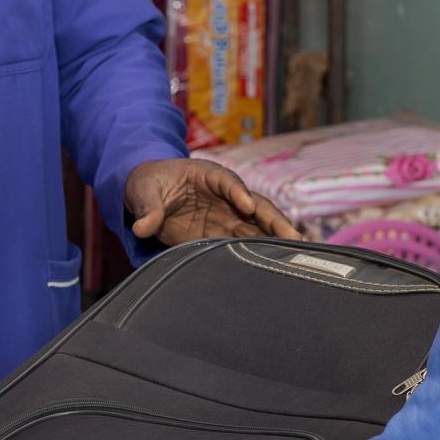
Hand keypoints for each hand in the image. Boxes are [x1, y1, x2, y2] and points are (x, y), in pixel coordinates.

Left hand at [124, 158, 299, 245]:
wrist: (148, 194)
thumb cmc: (148, 184)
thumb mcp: (142, 191)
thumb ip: (147, 209)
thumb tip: (141, 227)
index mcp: (207, 175)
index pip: (226, 181)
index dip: (238, 192)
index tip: (248, 206)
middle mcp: (225, 195)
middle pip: (254, 204)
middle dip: (273, 219)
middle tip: (292, 237)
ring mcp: (228, 215)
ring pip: (258, 226)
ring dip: (276, 238)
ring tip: (297, 253)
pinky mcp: (224, 234)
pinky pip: (247, 242)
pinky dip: (262, 251)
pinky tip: (278, 264)